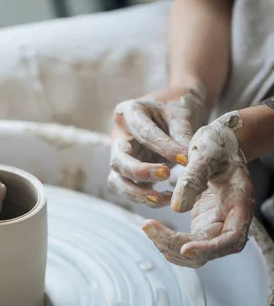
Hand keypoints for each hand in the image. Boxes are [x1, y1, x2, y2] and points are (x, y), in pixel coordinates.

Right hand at [108, 84, 207, 206]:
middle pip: (118, 160)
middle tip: (165, 175)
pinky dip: (146, 198)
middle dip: (139, 172)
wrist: (178, 108)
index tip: (185, 160)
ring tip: (164, 199)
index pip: (143, 133)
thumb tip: (188, 164)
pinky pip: (130, 188)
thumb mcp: (183, 115)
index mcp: (129, 112)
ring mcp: (121, 155)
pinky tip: (167, 198)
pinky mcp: (128, 171)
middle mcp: (119, 135)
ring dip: (137, 193)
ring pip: (117, 180)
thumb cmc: (179, 106)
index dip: (163, 148)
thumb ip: (183, 137)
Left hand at [141, 112, 254, 267]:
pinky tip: (152, 229)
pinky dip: (169, 241)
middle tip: (149, 228)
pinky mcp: (203, 225)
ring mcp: (216, 225)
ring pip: (196, 252)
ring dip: (170, 247)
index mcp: (239, 204)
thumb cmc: (216, 144)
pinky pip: (187, 243)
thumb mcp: (204, 154)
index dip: (209, 248)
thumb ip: (192, 179)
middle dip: (178, 246)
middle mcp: (231, 220)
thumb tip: (177, 207)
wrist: (218, 142)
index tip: (185, 248)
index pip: (230, 239)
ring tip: (148, 228)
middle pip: (209, 250)